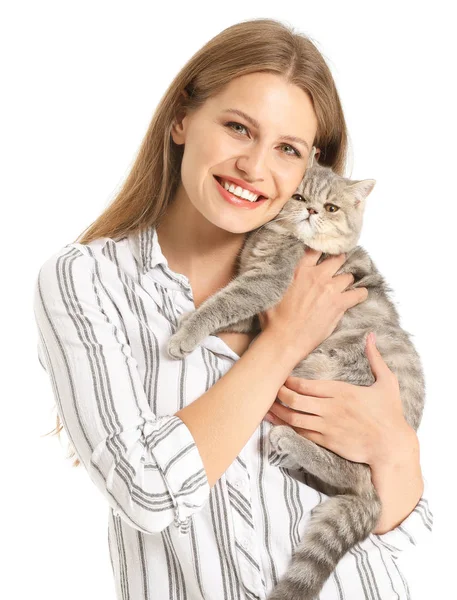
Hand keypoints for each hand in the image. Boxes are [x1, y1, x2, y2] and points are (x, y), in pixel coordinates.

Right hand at [259, 249, 367, 361]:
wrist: (285, 339)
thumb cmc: (275, 319)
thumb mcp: (274, 291)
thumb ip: (283, 278)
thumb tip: (281, 273)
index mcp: (300, 271)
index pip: (315, 250)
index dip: (322, 249)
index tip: (326, 251)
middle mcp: (317, 276)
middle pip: (337, 259)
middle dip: (339, 261)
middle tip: (339, 266)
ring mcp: (330, 289)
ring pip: (348, 276)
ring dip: (347, 280)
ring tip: (346, 285)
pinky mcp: (339, 304)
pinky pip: (359, 294)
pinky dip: (360, 294)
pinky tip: (359, 295)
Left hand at [264, 333, 412, 466]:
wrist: (392, 446)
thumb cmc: (390, 414)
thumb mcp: (387, 382)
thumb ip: (375, 358)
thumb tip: (371, 336)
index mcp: (341, 391)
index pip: (306, 385)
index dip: (289, 381)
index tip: (282, 377)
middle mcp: (330, 408)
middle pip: (295, 400)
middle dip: (279, 394)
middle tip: (271, 390)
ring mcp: (327, 426)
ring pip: (294, 418)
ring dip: (278, 412)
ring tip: (267, 407)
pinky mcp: (327, 441)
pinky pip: (302, 433)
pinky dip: (288, 428)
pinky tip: (278, 423)